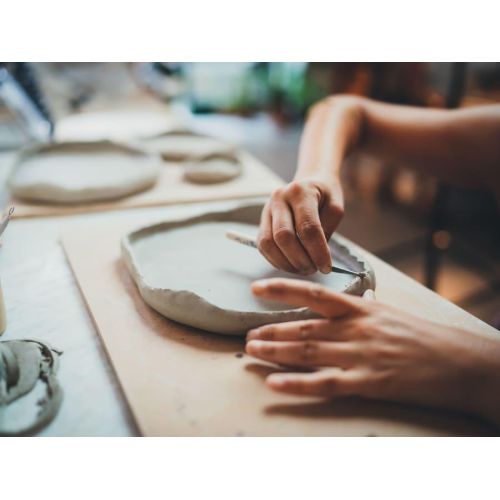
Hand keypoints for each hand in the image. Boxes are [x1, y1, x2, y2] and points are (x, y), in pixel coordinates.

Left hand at [245, 278, 499, 424]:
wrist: (459, 361)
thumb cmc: (421, 336)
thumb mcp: (386, 313)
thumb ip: (355, 313)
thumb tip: (328, 310)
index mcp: (360, 308)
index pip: (312, 293)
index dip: (281, 290)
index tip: (256, 288)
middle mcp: (354, 328)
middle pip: (302, 327)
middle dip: (271, 330)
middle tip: (246, 335)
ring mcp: (359, 354)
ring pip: (307, 351)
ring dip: (275, 352)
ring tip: (251, 352)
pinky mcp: (367, 382)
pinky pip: (324, 382)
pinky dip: (296, 384)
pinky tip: (273, 383)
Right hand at [257, 178, 343, 274]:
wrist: (308, 182)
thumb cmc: (324, 195)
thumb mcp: (335, 207)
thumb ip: (328, 229)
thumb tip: (318, 256)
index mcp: (300, 191)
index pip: (307, 228)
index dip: (317, 252)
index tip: (327, 267)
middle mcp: (279, 198)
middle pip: (283, 237)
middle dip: (300, 260)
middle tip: (313, 269)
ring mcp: (267, 210)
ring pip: (268, 244)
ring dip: (286, 263)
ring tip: (303, 269)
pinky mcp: (261, 222)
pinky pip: (263, 246)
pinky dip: (276, 260)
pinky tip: (291, 264)